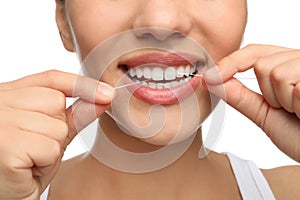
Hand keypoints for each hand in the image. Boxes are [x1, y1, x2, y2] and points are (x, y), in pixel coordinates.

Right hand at [0, 70, 113, 198]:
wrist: (3, 195)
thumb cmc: (22, 167)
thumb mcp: (48, 136)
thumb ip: (74, 116)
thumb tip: (104, 97)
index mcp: (9, 96)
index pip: (50, 79)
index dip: (80, 84)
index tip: (106, 93)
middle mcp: (0, 102)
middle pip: (56, 102)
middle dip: (57, 128)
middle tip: (34, 148)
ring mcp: (1, 121)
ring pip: (58, 127)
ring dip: (51, 150)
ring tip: (29, 161)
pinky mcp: (7, 144)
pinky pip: (51, 149)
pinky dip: (46, 164)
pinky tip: (26, 170)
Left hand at [203, 44, 299, 161]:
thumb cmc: (299, 136)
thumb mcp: (264, 114)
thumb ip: (240, 96)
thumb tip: (212, 80)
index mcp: (287, 66)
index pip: (255, 52)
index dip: (231, 62)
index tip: (210, 75)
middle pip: (263, 63)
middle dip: (268, 93)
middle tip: (288, 109)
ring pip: (275, 72)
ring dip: (283, 100)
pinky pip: (293, 85)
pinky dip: (296, 104)